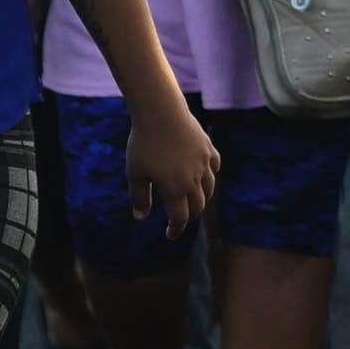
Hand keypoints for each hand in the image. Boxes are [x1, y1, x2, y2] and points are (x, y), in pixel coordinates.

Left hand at [124, 107, 220, 237]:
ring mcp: (204, 163)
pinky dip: (210, 175)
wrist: (160, 113)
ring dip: (202, 198)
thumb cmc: (143, 144)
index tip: (170, 235)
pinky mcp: (208, 148)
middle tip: (180, 218)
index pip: (180, 218)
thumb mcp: (135, 173)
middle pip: (198, 206)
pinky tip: (204, 174)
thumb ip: (139, 198)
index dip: (175, 229)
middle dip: (190, 216)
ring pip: (209, 188)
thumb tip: (141, 217)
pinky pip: (214, 167)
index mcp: (174, 189)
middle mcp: (193, 180)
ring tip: (193, 199)